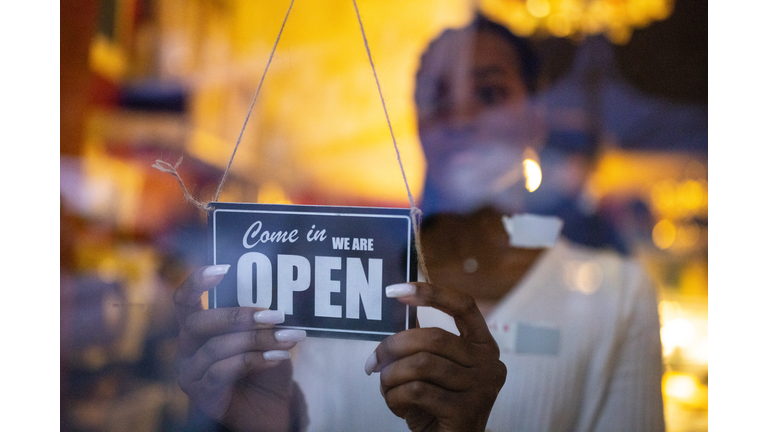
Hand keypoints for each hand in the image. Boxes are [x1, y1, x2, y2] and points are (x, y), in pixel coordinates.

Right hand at [174, 265, 306, 431]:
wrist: (271, 409)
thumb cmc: (266, 367)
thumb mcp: (266, 335)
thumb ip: (262, 316)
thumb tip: (281, 287)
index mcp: (197, 328)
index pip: (183, 300)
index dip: (196, 281)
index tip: (223, 268)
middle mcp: (186, 349)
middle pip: (197, 322)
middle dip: (238, 316)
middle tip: (276, 315)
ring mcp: (189, 374)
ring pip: (215, 348)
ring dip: (257, 340)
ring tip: (289, 338)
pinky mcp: (200, 395)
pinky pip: (222, 372)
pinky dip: (254, 361)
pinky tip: (279, 357)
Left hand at [365, 282, 506, 431]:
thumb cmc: (437, 405)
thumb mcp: (434, 369)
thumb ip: (424, 342)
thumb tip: (396, 309)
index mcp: (484, 344)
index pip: (463, 305)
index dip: (431, 292)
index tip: (395, 290)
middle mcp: (490, 362)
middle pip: (433, 336)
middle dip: (393, 346)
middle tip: (373, 361)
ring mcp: (482, 387)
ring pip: (421, 364)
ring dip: (391, 375)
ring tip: (386, 386)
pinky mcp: (467, 411)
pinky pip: (417, 391)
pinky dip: (395, 397)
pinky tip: (397, 405)